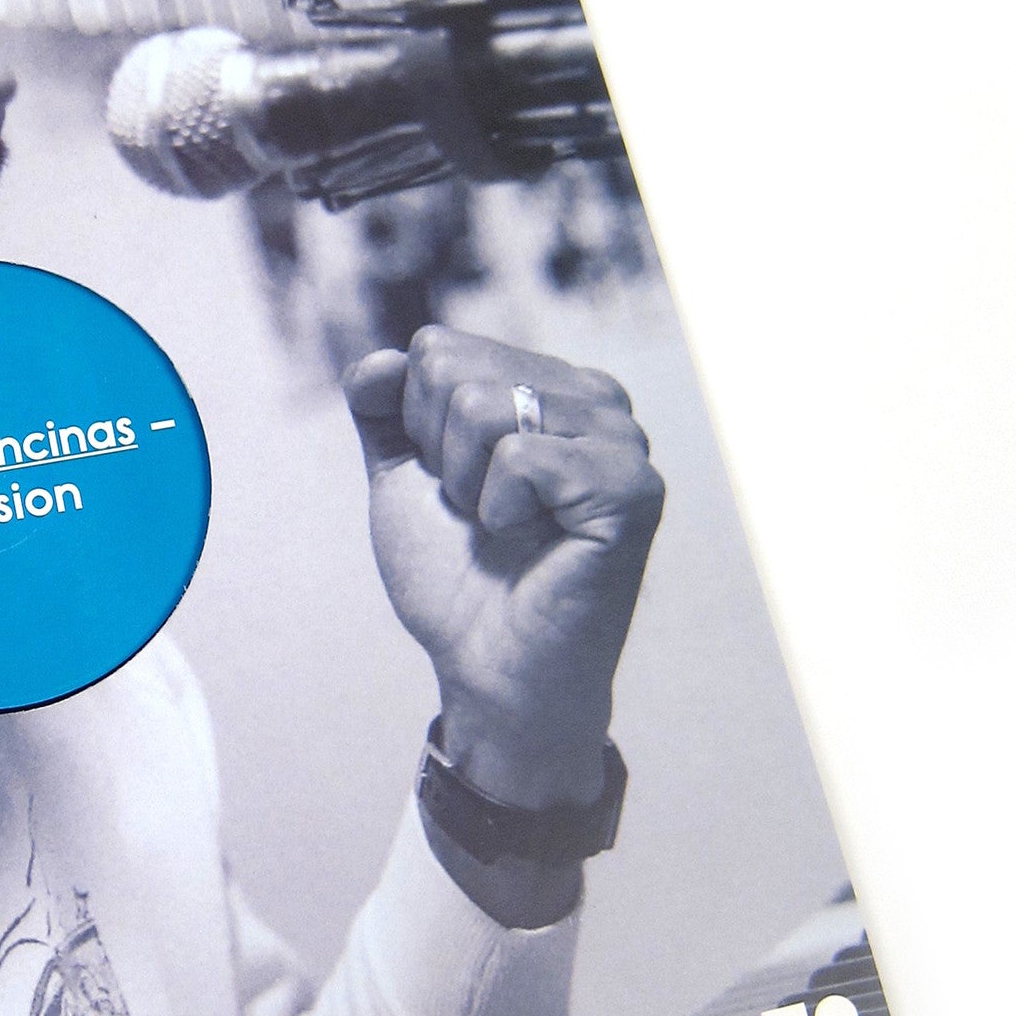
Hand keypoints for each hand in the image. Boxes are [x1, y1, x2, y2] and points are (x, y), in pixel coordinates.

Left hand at [346, 326, 663, 814]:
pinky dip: (499, 509)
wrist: (484, 667)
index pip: (438, 347)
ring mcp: (622, 439)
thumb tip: (383, 356)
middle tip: (478, 514)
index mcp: (549, 384)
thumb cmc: (453, 577)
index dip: (416, 429)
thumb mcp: (402, 478)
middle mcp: (596, 399)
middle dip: (437, 456)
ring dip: (467, 486)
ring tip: (504, 528)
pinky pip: (521, 456)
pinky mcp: (631, 487)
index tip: (453, 487)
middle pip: (454, 370)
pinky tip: (531, 540)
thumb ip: (384, 407)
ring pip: (484, 407)